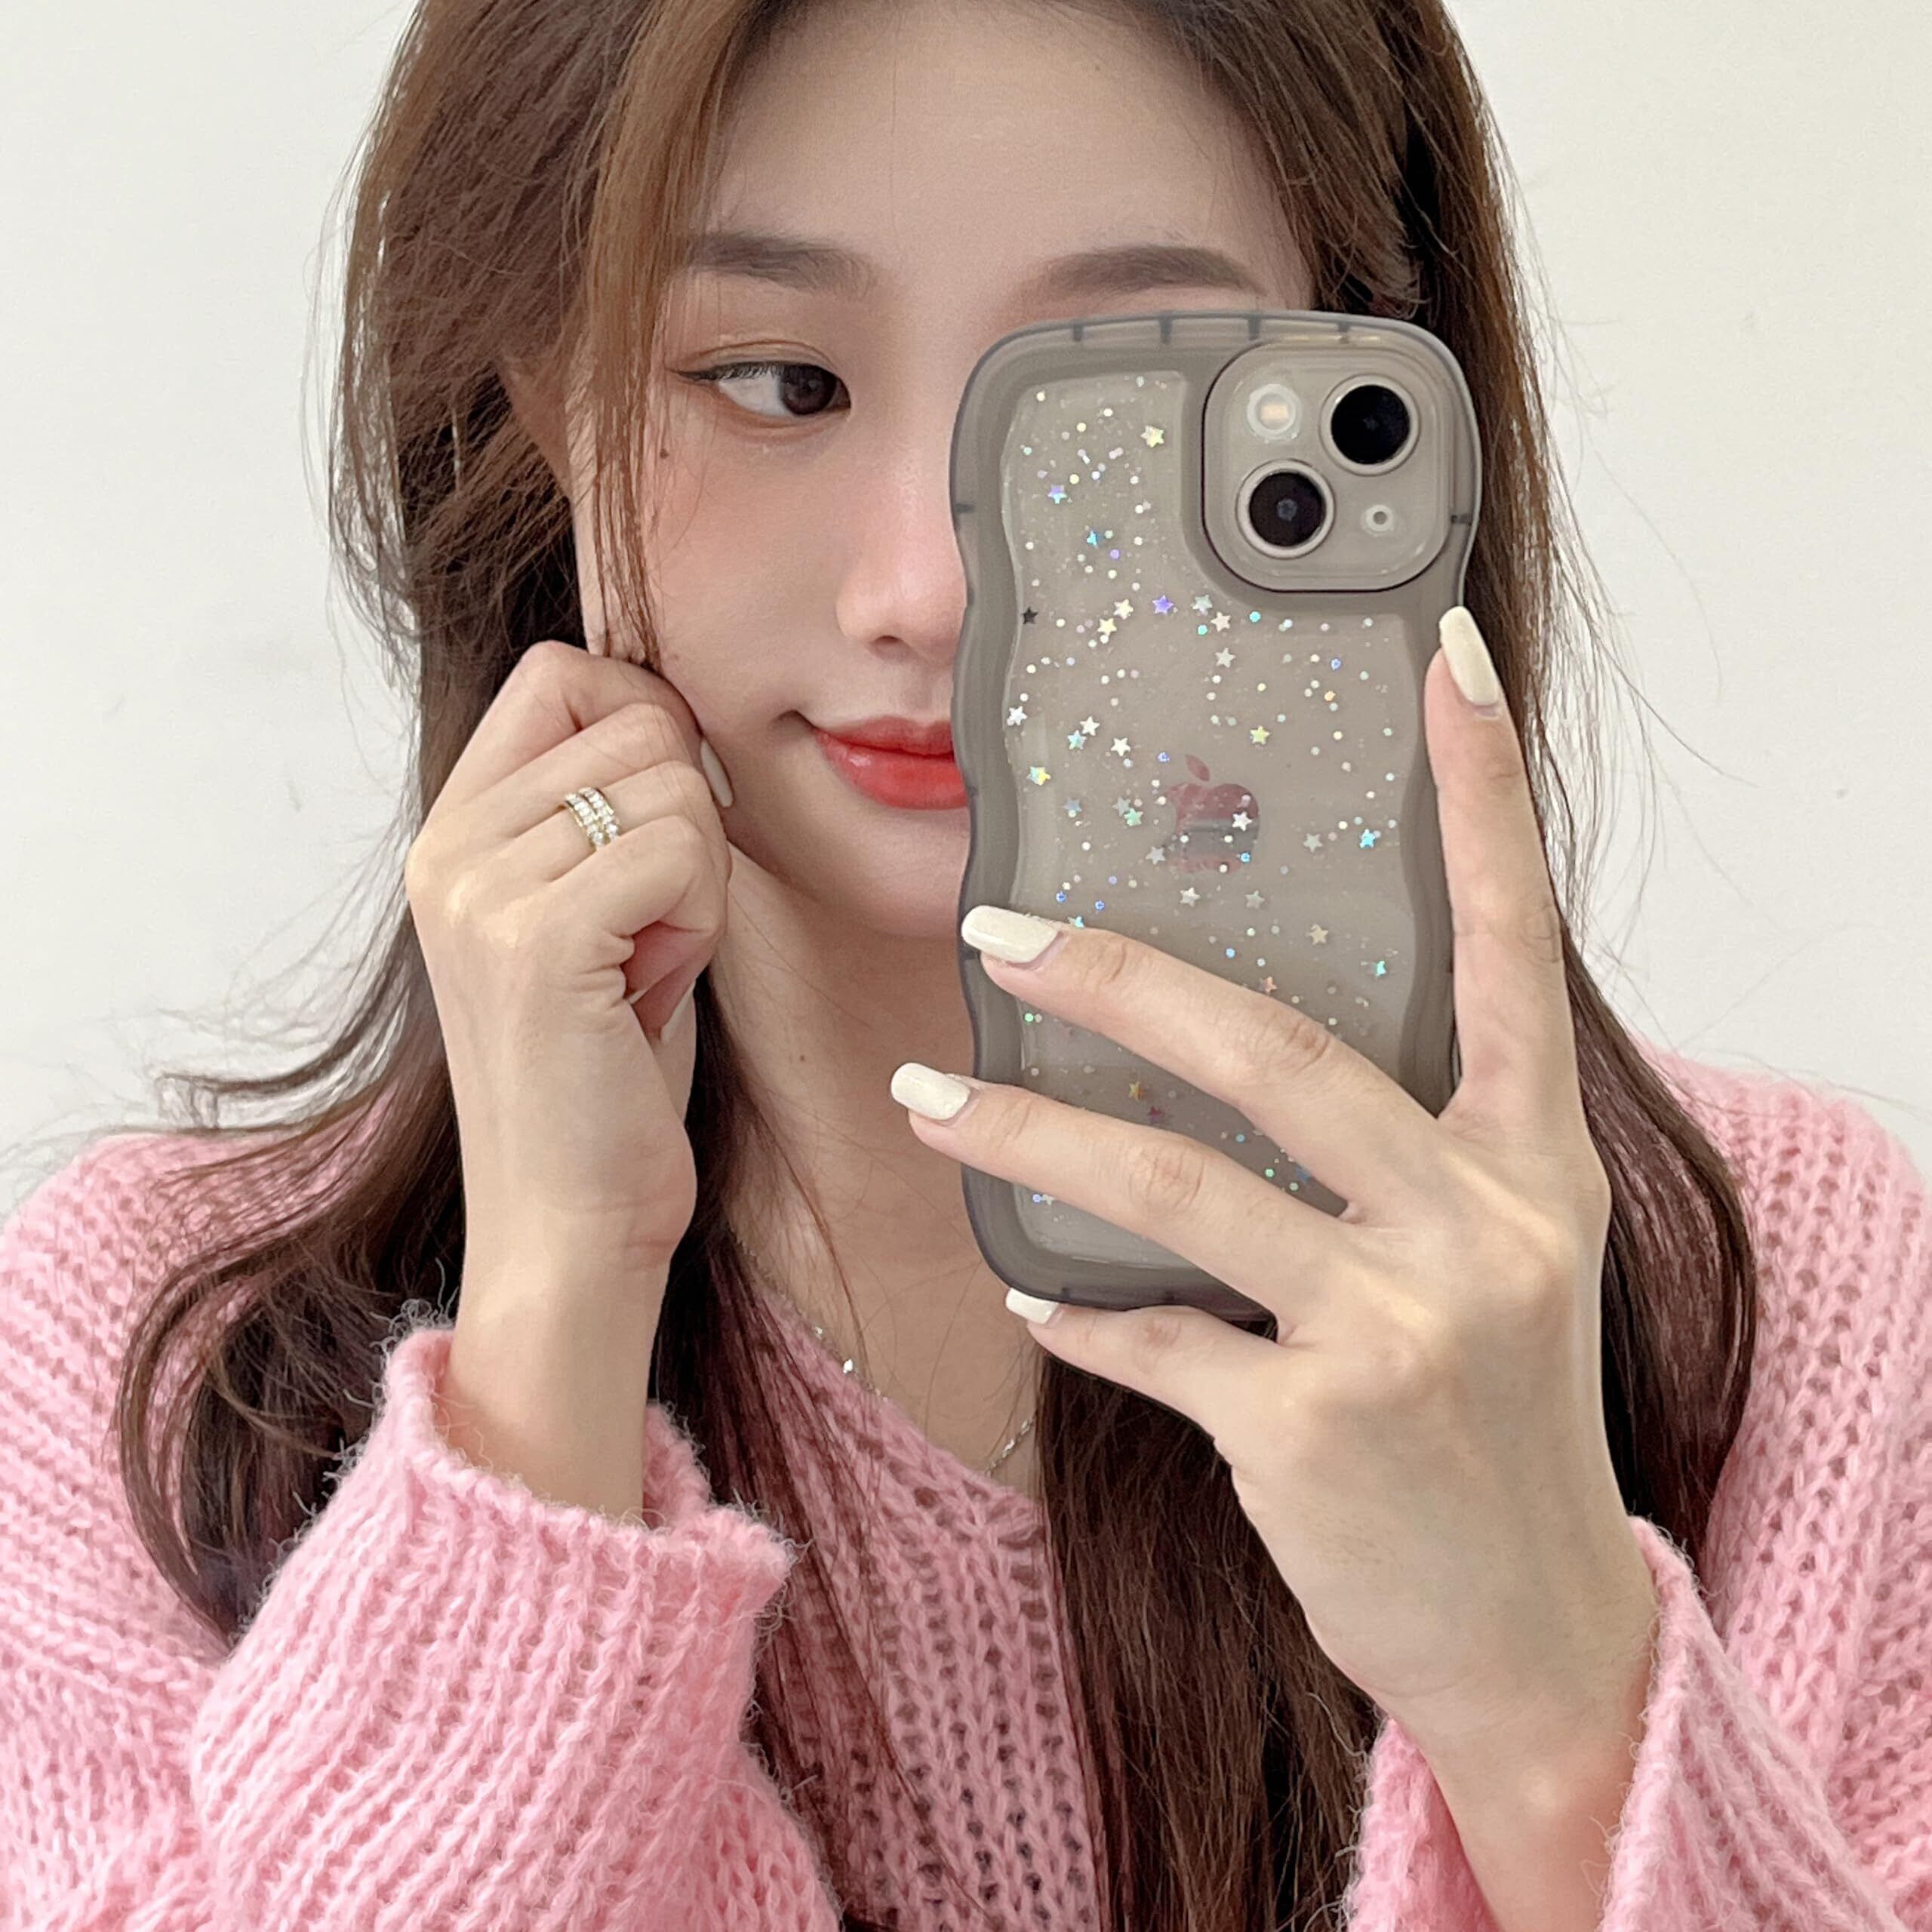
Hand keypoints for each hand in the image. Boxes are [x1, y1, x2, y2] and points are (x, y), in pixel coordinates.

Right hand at [406, 639, 732, 1283]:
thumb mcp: (588, 913)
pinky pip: (682, 849)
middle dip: (687, 817)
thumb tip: (670, 710)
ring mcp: (481, 889)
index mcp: (451, 832)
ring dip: (701, 875)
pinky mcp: (534, 939)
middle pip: (637, 717)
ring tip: (650, 961)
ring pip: (673, 782)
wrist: (568, 1219)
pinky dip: (702, 915)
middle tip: (654, 924)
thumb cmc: (601, 1071)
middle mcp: (448, 847)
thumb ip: (599, 811)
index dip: (645, 720)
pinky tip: (659, 981)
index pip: (561, 671)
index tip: (662, 825)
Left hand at [892, 607, 1658, 1752]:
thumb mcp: (1497, 1254)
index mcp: (1531, 1157)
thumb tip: (1231, 1045)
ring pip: (1179, 1188)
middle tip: (1005, 929)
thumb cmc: (1499, 1419)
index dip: (1482, 796)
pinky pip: (1154, 1340)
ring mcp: (1400, 1327)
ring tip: (929, 1093)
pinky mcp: (1315, 1428)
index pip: (1512, 940)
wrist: (1536, 1627)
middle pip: (1277, 1050)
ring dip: (1032, 1135)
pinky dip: (1082, 1316)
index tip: (1439, 664)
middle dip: (1122, 979)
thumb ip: (1405, 1147)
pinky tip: (1032, 1293)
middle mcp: (1480, 1223)